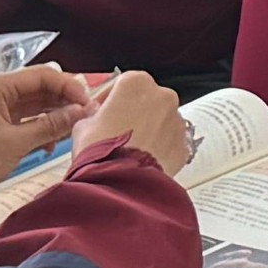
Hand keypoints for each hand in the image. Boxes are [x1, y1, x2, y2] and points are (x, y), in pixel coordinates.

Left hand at [0, 65, 98, 202]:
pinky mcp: (0, 125)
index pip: (42, 76)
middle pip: (42, 88)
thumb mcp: (16, 143)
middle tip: (86, 115)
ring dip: (57, 116)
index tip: (87, 102)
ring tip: (73, 129)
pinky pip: (30, 119)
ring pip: (38, 104)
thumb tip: (79, 113)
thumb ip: (51, 126)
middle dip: (65, 101)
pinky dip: (44, 128)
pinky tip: (52, 142)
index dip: (69, 87)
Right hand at [80, 71, 194, 174]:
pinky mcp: (183, 144)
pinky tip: (143, 159)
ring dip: (149, 130)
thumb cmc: (101, 153)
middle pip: (146, 100)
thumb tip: (97, 120)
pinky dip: (160, 148)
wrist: (120, 183)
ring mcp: (176, 120)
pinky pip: (170, 142)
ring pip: (161, 120)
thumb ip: (93, 116)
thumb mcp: (83, 127)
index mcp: (136, 83)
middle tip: (117, 131)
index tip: (103, 109)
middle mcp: (162, 96)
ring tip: (130, 148)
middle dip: (133, 113)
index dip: (109, 99)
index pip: (122, 83)